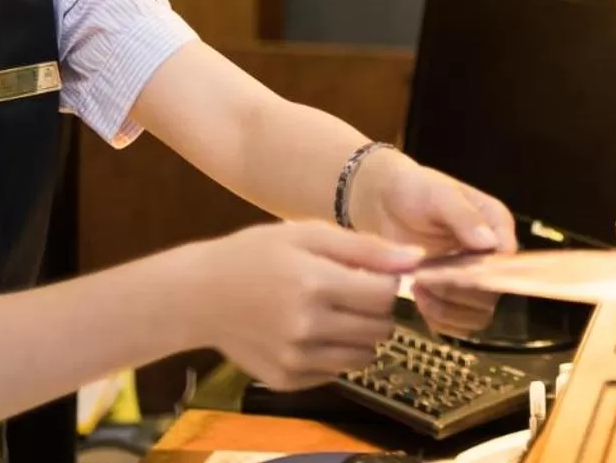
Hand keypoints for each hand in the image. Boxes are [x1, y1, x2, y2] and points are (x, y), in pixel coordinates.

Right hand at [191, 221, 421, 389]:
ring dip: (361, 336)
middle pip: (380, 329)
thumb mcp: (307, 234)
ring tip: (334, 313)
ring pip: (364, 357)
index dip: (387, 283)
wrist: (198, 295)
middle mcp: (307, 328)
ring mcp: (296, 359)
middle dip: (377, 311)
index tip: (372, 274)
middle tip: (353, 293)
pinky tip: (310, 332)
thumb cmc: (255, 254)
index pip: (385, 296)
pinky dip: (334, 355)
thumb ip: (365, 248)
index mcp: (316, 284)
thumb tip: (416, 259)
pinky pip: (335, 373)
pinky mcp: (286, 380)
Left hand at [350, 149, 516, 335]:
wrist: (381, 201)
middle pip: (493, 293)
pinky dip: (440, 319)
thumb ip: (463, 215)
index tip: (455, 272)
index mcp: (497, 226)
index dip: (486, 274)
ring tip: (419, 287)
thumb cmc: (413, 189)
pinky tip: (418, 298)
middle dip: (460, 292)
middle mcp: (491, 256)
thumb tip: (489, 242)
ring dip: (449, 309)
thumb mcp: (438, 193)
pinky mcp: (452, 298)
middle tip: (426, 278)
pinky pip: (457, 324)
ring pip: (478, 315)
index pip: (508, 261)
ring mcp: (472, 280)